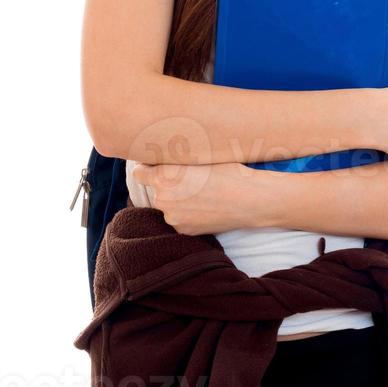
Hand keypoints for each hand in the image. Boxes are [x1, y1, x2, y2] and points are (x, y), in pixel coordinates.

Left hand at [128, 161, 265, 235]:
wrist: (248, 199)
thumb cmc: (227, 171)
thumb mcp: (198, 157)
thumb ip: (174, 160)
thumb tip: (160, 158)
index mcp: (163, 177)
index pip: (139, 174)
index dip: (147, 169)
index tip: (156, 167)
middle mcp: (162, 199)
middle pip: (155, 190)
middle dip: (166, 186)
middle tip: (189, 180)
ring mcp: (172, 217)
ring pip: (167, 206)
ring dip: (177, 201)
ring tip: (200, 194)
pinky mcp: (184, 230)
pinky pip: (178, 219)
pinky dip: (186, 213)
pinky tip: (204, 206)